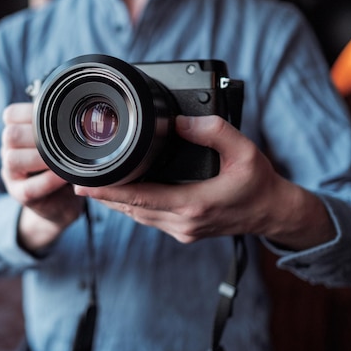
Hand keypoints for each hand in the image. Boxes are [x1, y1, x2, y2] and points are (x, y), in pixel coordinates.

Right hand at [1, 103, 82, 250]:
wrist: (60, 203)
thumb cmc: (62, 166)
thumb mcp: (60, 144)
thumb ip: (62, 127)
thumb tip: (86, 105)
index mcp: (17, 133)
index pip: (10, 115)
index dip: (28, 112)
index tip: (52, 114)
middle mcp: (9, 151)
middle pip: (10, 135)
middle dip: (36, 135)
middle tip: (62, 138)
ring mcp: (11, 174)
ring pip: (13, 159)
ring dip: (40, 157)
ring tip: (62, 159)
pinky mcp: (20, 195)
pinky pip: (30, 187)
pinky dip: (48, 180)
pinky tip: (64, 176)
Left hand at [73, 115, 335, 248]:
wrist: (273, 212)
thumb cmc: (259, 183)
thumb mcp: (243, 151)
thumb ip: (213, 131)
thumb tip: (181, 120)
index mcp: (194, 205)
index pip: (140, 198)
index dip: (109, 192)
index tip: (83, 185)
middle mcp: (183, 222)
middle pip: (132, 210)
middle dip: (103, 197)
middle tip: (77, 182)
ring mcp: (183, 230)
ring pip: (138, 217)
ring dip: (115, 203)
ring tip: (92, 187)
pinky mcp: (184, 230)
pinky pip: (150, 219)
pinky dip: (133, 207)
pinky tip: (122, 195)